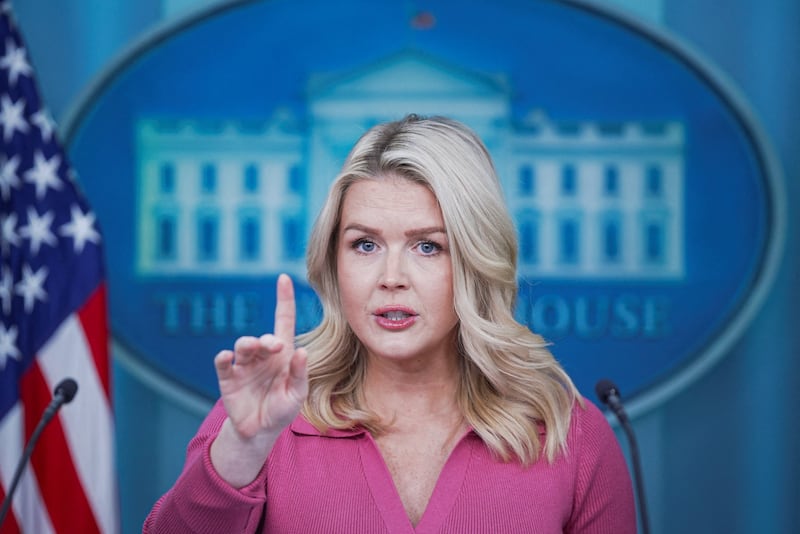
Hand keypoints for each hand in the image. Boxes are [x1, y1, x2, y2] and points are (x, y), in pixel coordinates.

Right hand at [214, 274, 308, 440]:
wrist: (260, 432)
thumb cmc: (282, 408)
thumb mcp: (297, 393)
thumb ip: (299, 373)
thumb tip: (301, 351)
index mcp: (282, 354)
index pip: (283, 320)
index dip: (284, 299)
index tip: (283, 278)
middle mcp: (262, 355)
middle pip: (264, 338)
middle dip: (268, 339)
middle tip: (275, 345)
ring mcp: (244, 365)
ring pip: (243, 346)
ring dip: (248, 344)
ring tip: (252, 347)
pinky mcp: (228, 379)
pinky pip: (223, 364)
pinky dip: (223, 358)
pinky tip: (226, 357)